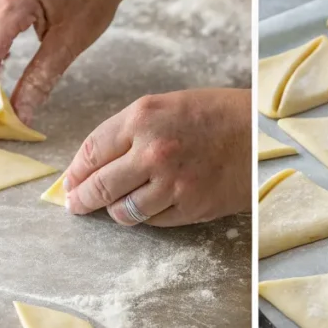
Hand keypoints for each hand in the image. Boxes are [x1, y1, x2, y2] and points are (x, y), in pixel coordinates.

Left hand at [65, 88, 251, 226]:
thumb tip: (92, 164)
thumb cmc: (212, 115)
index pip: (91, 153)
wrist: (258, 133)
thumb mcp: (164, 106)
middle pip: (99, 188)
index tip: (69, 183)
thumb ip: (127, 132)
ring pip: (123, 212)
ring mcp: (172, 183)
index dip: (75, 173)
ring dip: (115, 212)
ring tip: (115, 208)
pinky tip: (151, 205)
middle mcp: (152, 151)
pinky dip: (146, 216)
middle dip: (82, 200)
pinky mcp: (190, 207)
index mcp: (141, 118)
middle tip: (77, 206)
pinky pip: (152, 221)